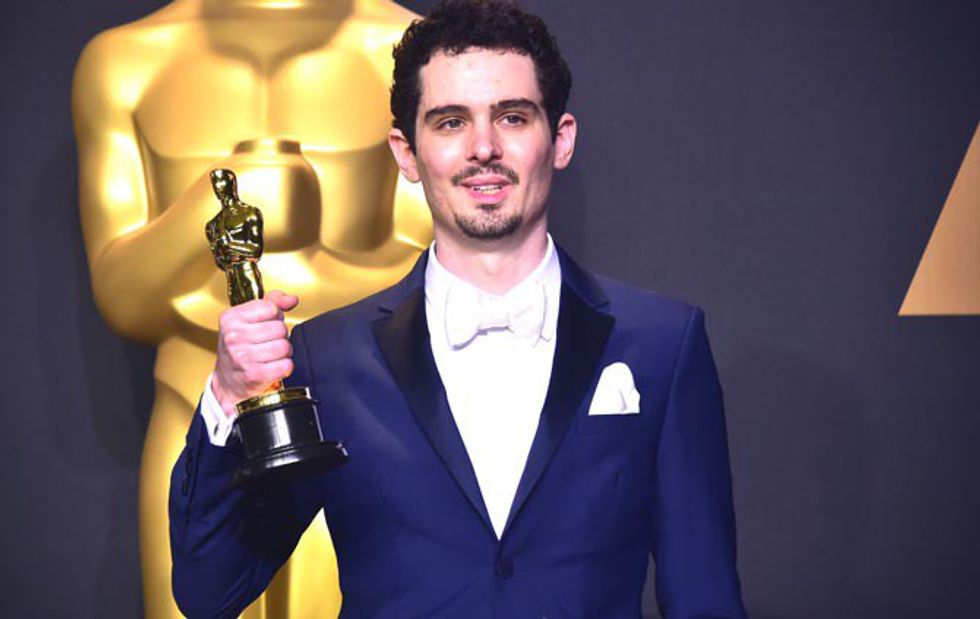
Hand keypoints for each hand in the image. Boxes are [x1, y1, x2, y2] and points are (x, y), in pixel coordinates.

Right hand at [211, 290, 298, 416]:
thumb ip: (271, 303)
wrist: (228, 382)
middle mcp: (234, 336)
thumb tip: (291, 299)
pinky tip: (273, 366)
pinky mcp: (254, 374)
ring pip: (285, 346)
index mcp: (231, 318)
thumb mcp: (247, 319)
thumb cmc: (239, 348)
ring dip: (283, 352)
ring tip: (271, 354)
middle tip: (268, 342)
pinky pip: (286, 365)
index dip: (275, 316)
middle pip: (280, 328)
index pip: (271, 308)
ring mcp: (242, 356)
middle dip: (280, 336)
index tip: (267, 323)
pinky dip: (284, 366)